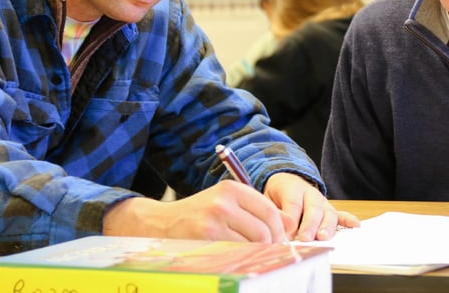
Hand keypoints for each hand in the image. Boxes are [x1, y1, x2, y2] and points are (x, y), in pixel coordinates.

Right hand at [103, 180, 292, 242]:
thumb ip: (253, 210)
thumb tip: (289, 225)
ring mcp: (214, 221)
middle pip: (265, 230)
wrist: (159, 225)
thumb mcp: (224, 202)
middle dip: (271, 245)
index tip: (279, 241)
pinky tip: (236, 259)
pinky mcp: (206, 239)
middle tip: (268, 253)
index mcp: (231, 189)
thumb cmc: (197, 216)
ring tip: (250, 255)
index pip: (269, 211)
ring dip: (256, 253)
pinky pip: (236, 254)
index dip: (279, 230)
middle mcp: (223, 202)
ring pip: (253, 244)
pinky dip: (241, 259)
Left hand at [263, 172, 360, 240]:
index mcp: (292, 188)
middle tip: (305, 238)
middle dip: (309, 224)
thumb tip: (282, 229)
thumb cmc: (277, 195)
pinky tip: (355, 225)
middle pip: (313, 208)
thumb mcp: (268, 199)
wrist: (286, 181)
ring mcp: (322, 202)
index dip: (291, 219)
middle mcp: (310, 194)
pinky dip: (348, 220)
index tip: (288, 234)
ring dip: (326, 226)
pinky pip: (340, 215)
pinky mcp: (329, 210)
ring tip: (323, 237)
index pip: (293, 203)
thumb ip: (275, 212)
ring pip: (328, 213)